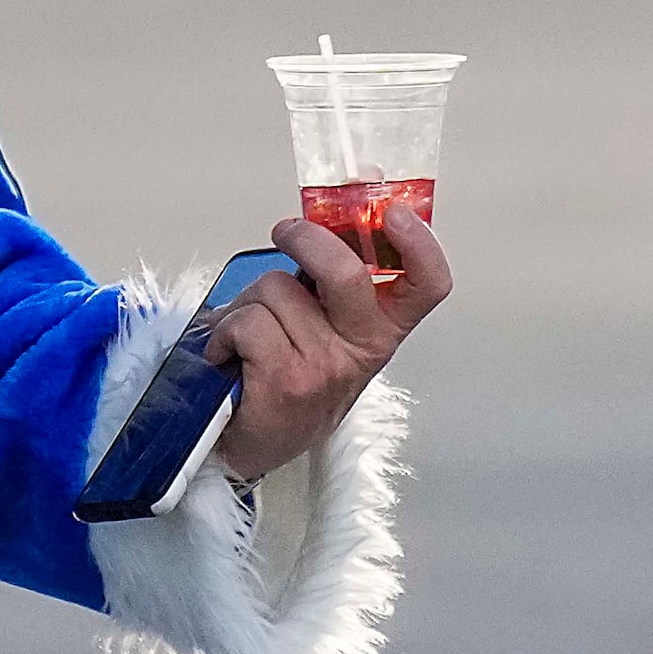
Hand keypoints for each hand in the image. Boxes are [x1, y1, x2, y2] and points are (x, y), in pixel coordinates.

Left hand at [203, 206, 449, 483]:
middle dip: (305, 239)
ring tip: (247, 333)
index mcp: (380, 329)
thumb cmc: (286, 375)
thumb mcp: (324, 326)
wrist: (251, 443)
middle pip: (345, 273)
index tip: (393, 212)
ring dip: (247, 301)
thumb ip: (330, 275)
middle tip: (286, 233)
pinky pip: (247, 322)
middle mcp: (362, 350)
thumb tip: (331, 209)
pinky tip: (230, 355)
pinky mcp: (287, 382)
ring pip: (277, 289)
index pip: (427, 284)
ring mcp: (326, 368)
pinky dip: (225, 331)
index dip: (419, 242)